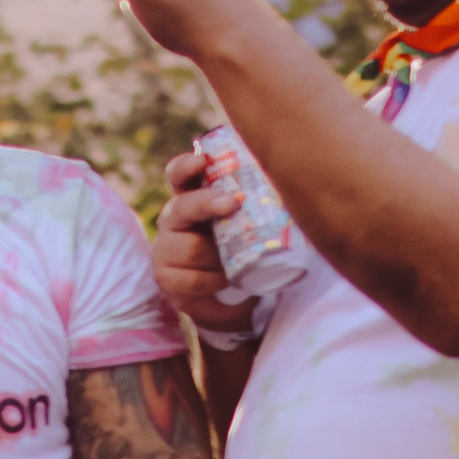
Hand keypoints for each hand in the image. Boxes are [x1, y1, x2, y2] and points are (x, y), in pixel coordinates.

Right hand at [154, 149, 256, 337]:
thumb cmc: (248, 252)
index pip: (179, 176)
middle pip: (181, 206)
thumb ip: (260, 205)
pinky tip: (226, 280)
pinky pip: (192, 278)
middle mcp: (175, 220)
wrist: (238, 297)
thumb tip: (292, 188)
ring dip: (220, 257)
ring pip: (190, 247)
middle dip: (206, 203)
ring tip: (237, 263)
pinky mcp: (167, 278)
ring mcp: (166, 248)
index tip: (202, 160)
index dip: (186, 166)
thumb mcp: (255, 225)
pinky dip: (215, 280)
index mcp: (194, 199)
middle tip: (232, 202)